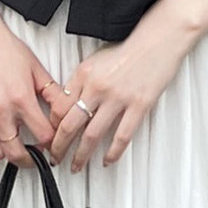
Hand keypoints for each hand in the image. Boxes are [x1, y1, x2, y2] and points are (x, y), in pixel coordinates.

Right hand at [0, 13, 58, 164]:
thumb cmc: (4, 49)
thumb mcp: (37, 70)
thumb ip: (54, 94)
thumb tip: (66, 113)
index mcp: (21, 98)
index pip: (43, 136)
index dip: (51, 144)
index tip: (50, 144)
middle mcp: (0, 109)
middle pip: (17, 152)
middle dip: (29, 160)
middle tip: (33, 157)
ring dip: (6, 153)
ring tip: (13, 145)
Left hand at [46, 25, 188, 174]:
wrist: (158, 41)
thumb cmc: (129, 50)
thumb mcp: (95, 61)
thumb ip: (80, 82)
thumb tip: (67, 104)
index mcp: (84, 75)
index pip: (60, 107)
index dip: (52, 127)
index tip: (49, 138)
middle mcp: (98, 87)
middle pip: (70, 125)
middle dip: (59, 147)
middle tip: (55, 158)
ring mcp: (118, 98)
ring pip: (92, 135)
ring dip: (82, 155)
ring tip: (77, 165)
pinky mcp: (138, 105)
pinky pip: (122, 136)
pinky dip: (113, 152)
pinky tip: (107, 160)